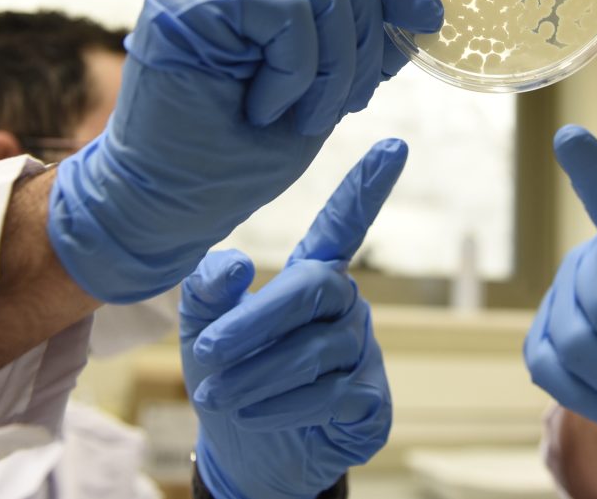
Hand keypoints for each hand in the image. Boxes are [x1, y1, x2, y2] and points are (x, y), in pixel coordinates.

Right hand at [48, 0, 441, 302]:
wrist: (169, 202)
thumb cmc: (239, 152)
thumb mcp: (324, 89)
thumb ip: (361, 40)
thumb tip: (422, 7)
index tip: (428, 19)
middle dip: (367, 37)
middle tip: (346, 104)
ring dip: (331, 67)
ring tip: (302, 115)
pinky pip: (286, 10)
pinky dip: (295, 69)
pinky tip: (264, 107)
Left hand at [180, 138, 404, 498]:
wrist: (245, 451)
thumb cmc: (230, 371)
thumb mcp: (202, 328)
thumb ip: (208, 292)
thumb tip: (234, 265)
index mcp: (311, 274)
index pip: (343, 225)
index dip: (367, 188)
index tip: (394, 145)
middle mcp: (345, 305)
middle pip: (311, 290)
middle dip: (255, 321)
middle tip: (206, 349)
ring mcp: (362, 351)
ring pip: (315, 350)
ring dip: (256, 375)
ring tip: (216, 393)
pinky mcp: (371, 399)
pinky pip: (330, 394)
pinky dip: (282, 406)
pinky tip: (254, 414)